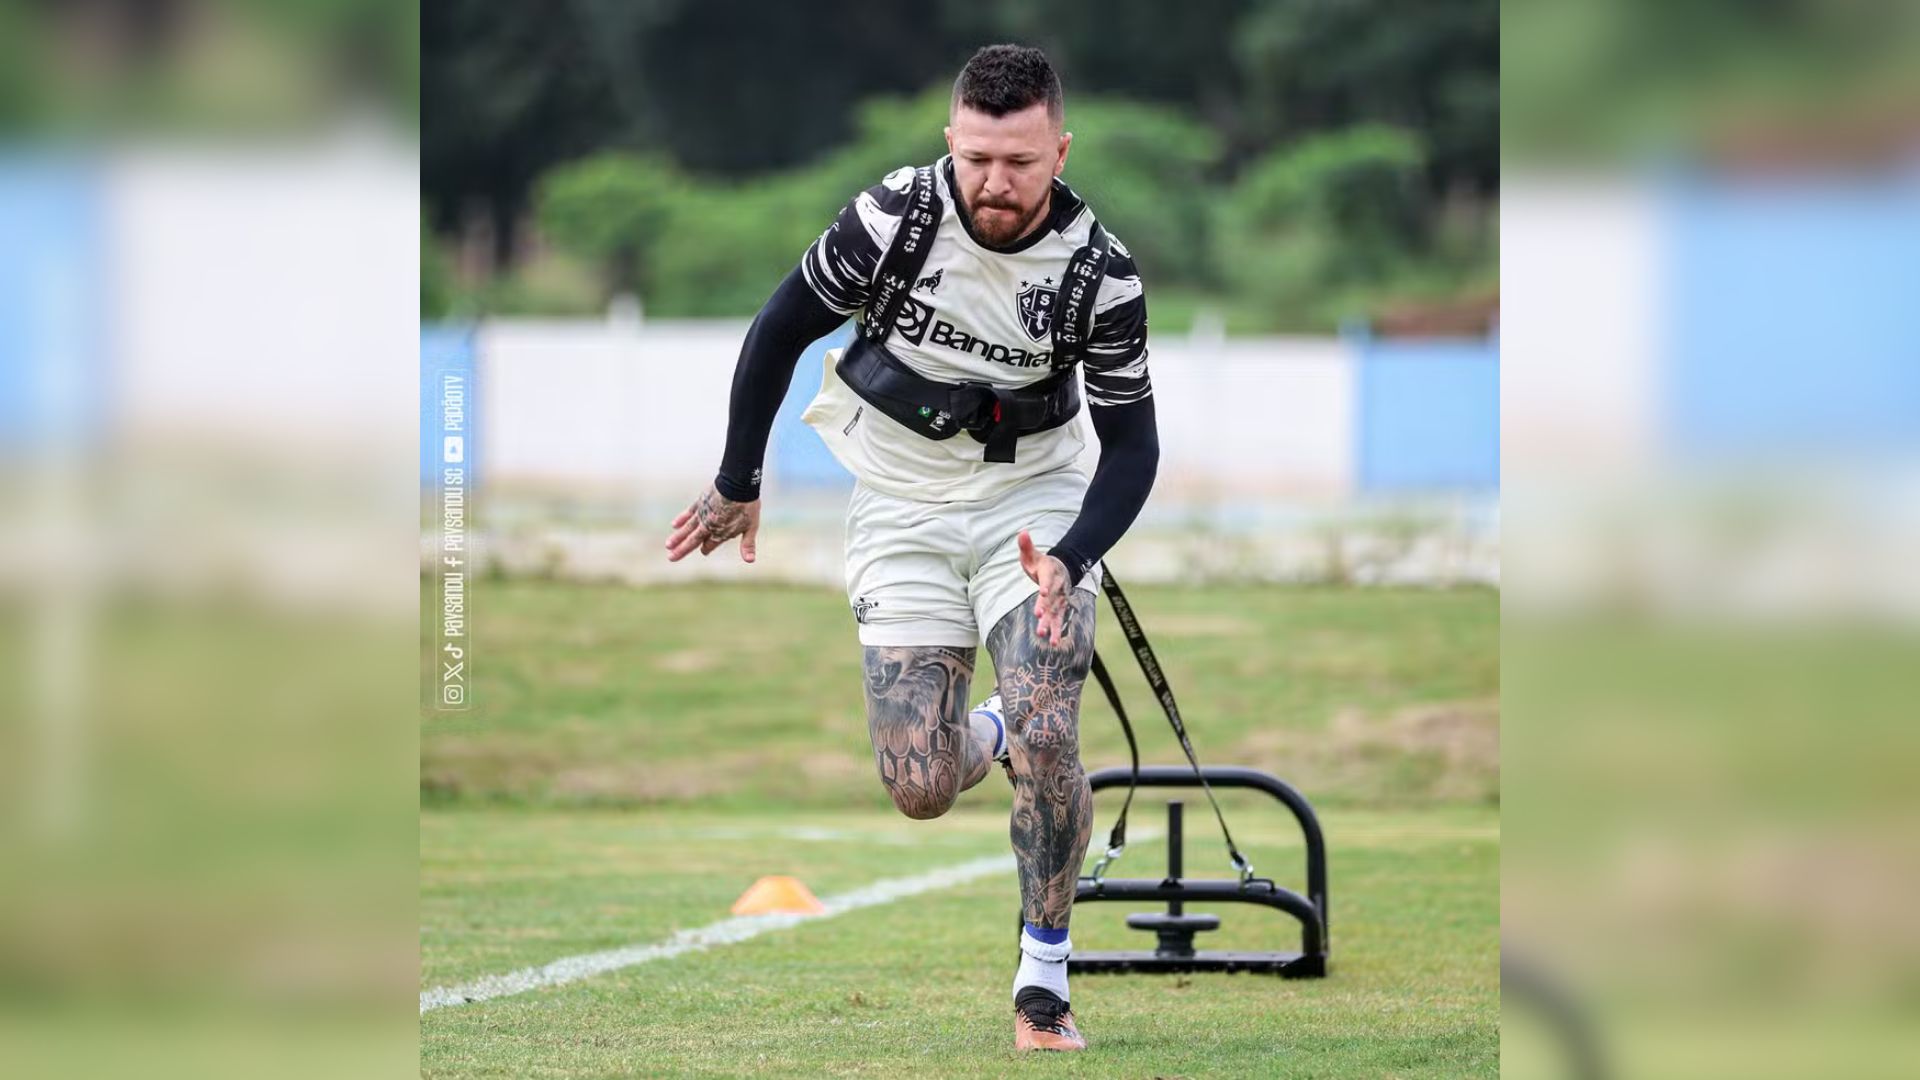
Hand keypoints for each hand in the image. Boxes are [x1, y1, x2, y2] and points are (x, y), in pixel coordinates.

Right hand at [665, 484, 760, 562]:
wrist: (738, 485)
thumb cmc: (747, 507)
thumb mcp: (751, 527)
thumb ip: (748, 545)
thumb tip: (750, 561)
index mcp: (720, 533)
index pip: (710, 545)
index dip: (707, 549)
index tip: (704, 552)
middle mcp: (708, 526)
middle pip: (693, 540)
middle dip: (682, 550)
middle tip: (671, 558)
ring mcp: (702, 514)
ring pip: (687, 529)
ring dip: (677, 537)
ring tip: (668, 545)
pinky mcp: (700, 503)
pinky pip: (688, 513)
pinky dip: (681, 519)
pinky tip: (674, 525)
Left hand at [1017, 530, 1071, 645]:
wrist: (1063, 570)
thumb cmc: (1042, 563)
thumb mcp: (1033, 554)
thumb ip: (1026, 545)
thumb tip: (1022, 532)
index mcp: (1050, 574)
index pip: (1047, 581)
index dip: (1045, 586)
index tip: (1042, 593)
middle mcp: (1057, 588)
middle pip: (1051, 599)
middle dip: (1045, 608)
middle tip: (1039, 617)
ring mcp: (1060, 600)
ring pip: (1055, 613)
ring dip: (1050, 624)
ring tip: (1046, 636)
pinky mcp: (1059, 609)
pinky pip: (1059, 621)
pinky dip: (1057, 632)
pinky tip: (1053, 644)